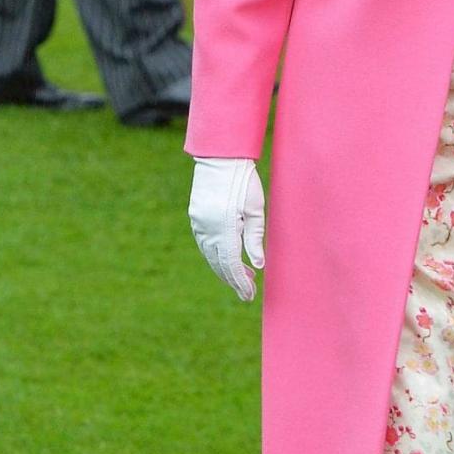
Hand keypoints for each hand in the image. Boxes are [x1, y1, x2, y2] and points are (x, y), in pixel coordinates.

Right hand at [189, 157, 264, 301]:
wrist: (220, 158)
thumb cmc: (244, 181)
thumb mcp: (255, 209)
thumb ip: (255, 238)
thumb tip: (257, 265)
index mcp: (224, 228)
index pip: (232, 264)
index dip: (240, 282)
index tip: (250, 294)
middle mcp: (208, 230)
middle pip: (219, 264)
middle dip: (233, 280)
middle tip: (248, 292)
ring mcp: (199, 224)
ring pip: (210, 255)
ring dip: (225, 269)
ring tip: (243, 277)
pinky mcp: (196, 218)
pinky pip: (204, 244)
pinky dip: (215, 256)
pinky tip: (227, 259)